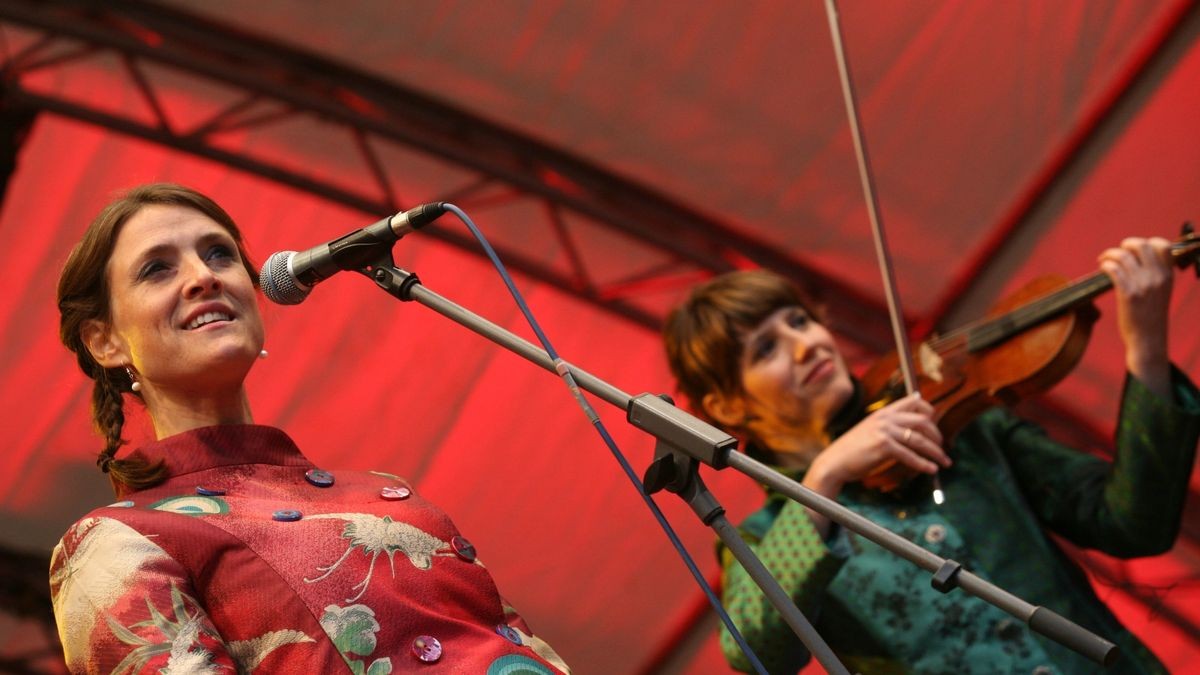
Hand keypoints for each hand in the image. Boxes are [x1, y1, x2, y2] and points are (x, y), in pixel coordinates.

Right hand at [804, 393, 948, 498]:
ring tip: (944, 462)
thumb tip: (912, 421)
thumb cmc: (854, 449)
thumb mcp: (871, 430)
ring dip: (936, 452)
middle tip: (942, 448)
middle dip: (937, 435)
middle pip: (922, 421)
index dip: (929, 411)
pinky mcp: (883, 446)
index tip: (935, 425)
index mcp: (883, 412)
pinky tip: (931, 470)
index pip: (913, 401)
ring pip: (920, 440)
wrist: (835, 461)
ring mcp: (884, 431)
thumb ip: (889, 424)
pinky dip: (923, 464)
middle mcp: (885, 418)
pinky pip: (910, 455)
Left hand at [1098, 237, 1172, 396]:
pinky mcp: (1128, 294)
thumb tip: (1139, 257)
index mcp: (1168, 275)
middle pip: (1141, 245)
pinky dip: (1105, 265)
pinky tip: (1103, 269)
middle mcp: (1157, 277)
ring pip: (1123, 255)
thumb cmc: (1151, 317)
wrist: (1148, 340)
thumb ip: (1156, 274)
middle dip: (1125, 245)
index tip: (1135, 250)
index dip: (1147, 242)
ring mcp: (1143, 285)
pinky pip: (1114, 269)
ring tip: (1104, 261)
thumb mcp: (1162, 292)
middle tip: (1117, 254)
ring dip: (1109, 254)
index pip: (1163, 245)